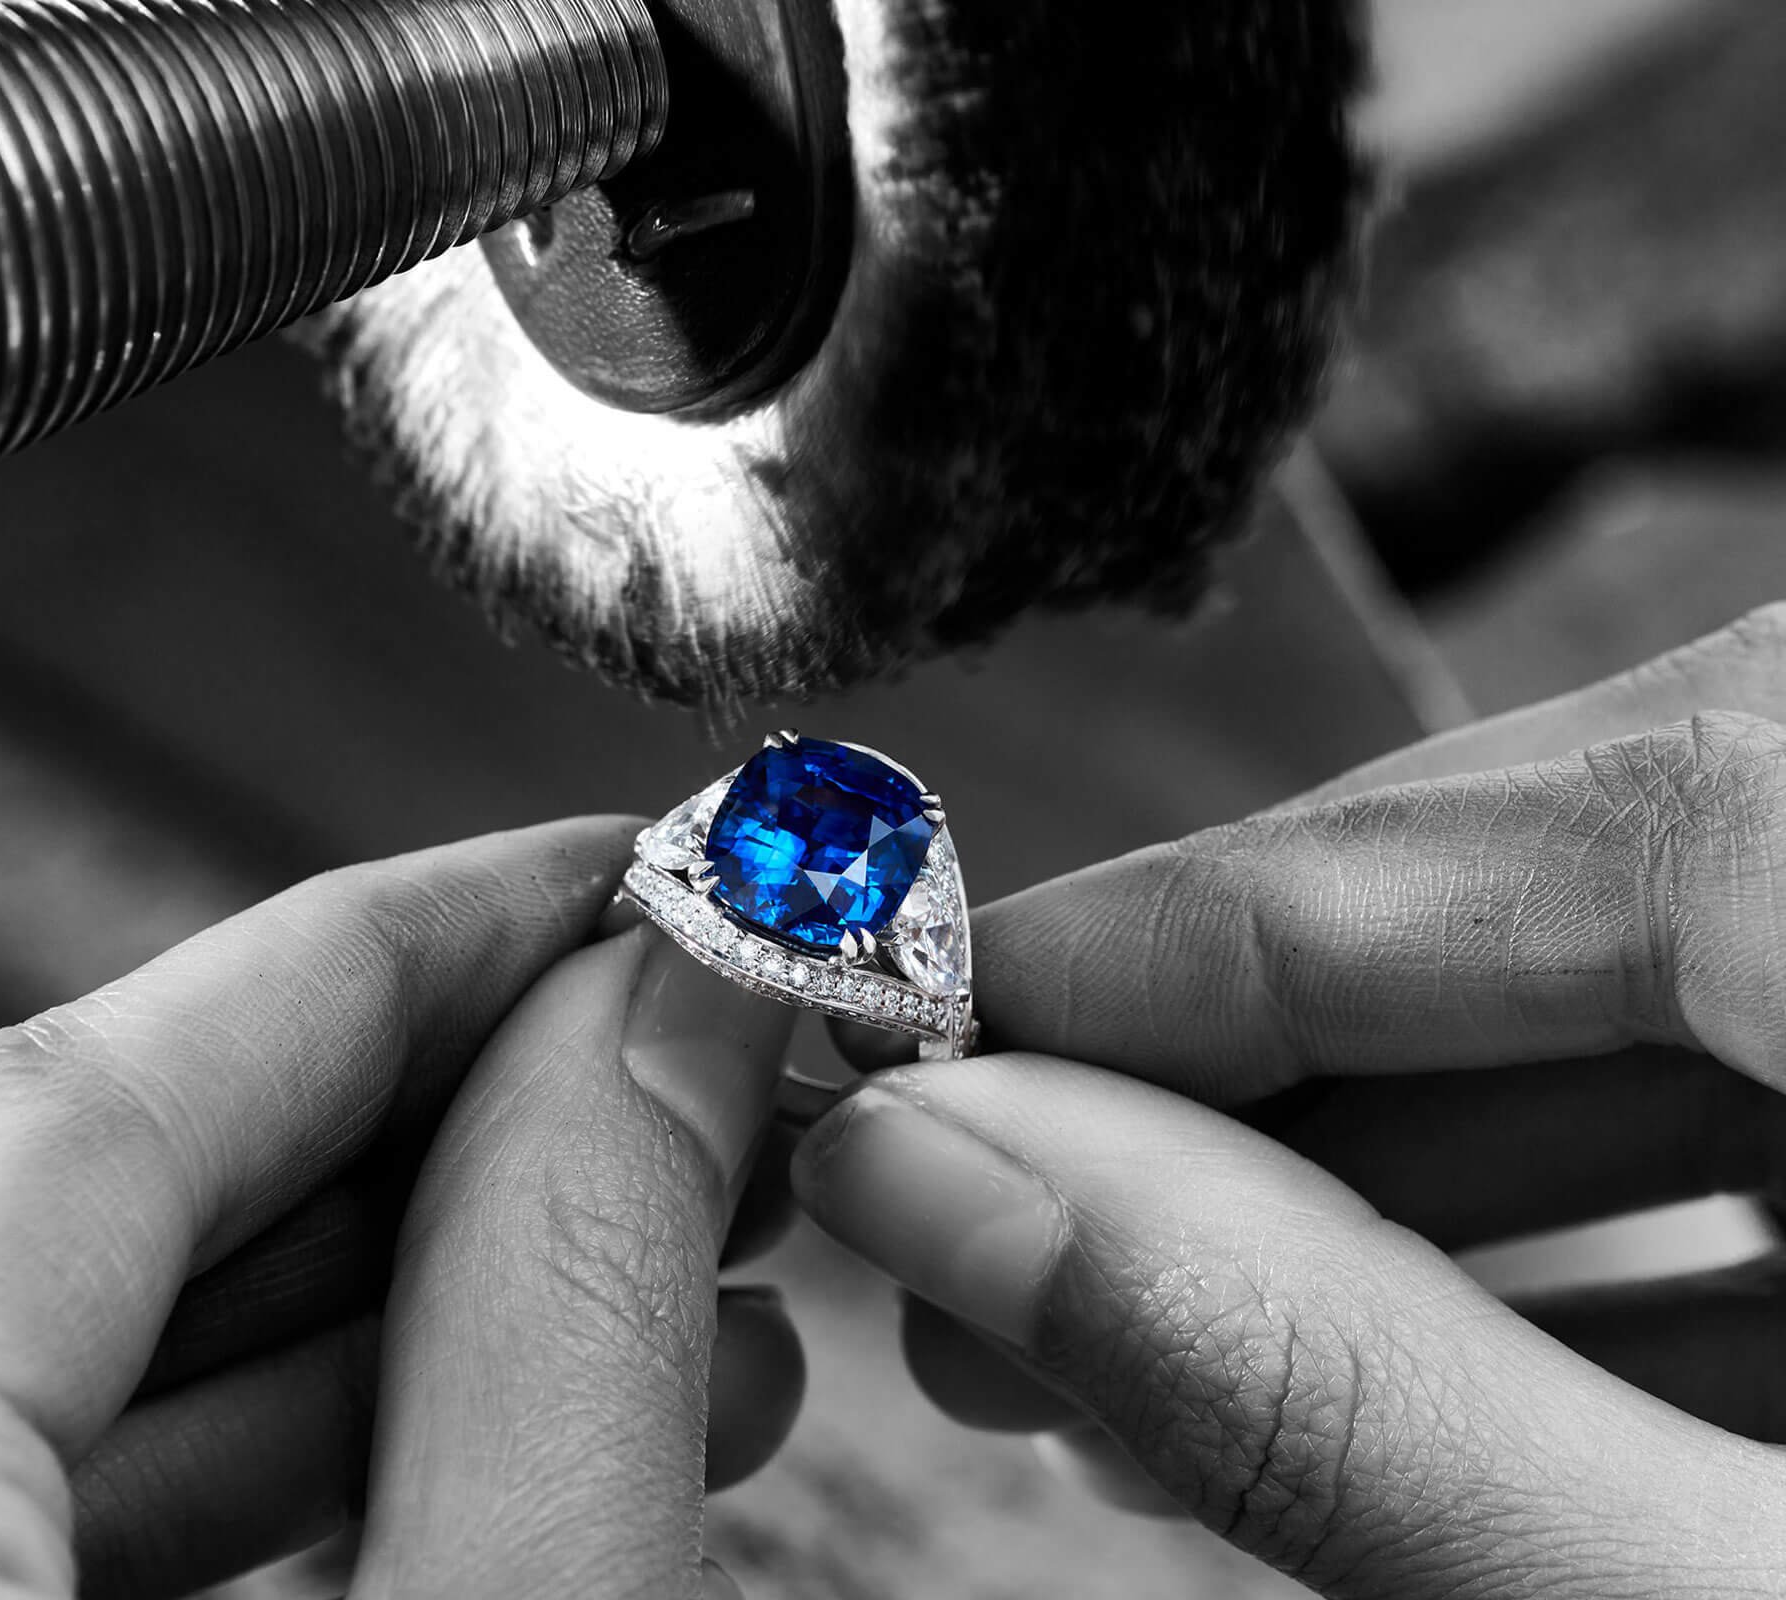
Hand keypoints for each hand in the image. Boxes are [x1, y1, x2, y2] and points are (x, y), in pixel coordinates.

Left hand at [0, 818, 800, 1598]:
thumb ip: (559, 1333)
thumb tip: (654, 1024)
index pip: (77, 1115)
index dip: (397, 947)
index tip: (608, 874)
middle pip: (58, 1221)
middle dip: (428, 1123)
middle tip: (673, 1059)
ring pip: (47, 1375)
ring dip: (388, 1304)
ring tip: (669, 1270)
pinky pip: (11, 1519)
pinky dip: (278, 1459)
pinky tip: (513, 1433)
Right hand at [794, 606, 1785, 1596]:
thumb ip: (1337, 1388)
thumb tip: (946, 1187)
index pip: (1555, 819)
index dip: (1179, 938)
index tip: (928, 1030)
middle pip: (1612, 858)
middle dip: (1276, 1066)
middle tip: (1000, 1217)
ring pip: (1704, 967)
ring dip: (1429, 1163)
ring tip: (1150, 1319)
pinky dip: (1627, 1224)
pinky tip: (1417, 1361)